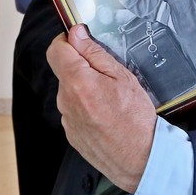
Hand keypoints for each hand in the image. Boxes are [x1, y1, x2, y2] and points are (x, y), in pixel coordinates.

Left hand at [49, 24, 155, 192]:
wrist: (140, 160)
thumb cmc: (136, 119)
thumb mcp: (123, 77)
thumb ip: (95, 53)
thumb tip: (76, 34)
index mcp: (77, 82)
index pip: (55, 49)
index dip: (68, 40)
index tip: (82, 40)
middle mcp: (65, 100)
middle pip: (64, 70)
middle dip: (81, 67)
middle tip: (108, 75)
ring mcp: (66, 118)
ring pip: (70, 91)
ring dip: (85, 89)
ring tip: (110, 100)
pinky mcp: (70, 133)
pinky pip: (74, 110)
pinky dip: (86, 107)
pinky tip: (106, 115)